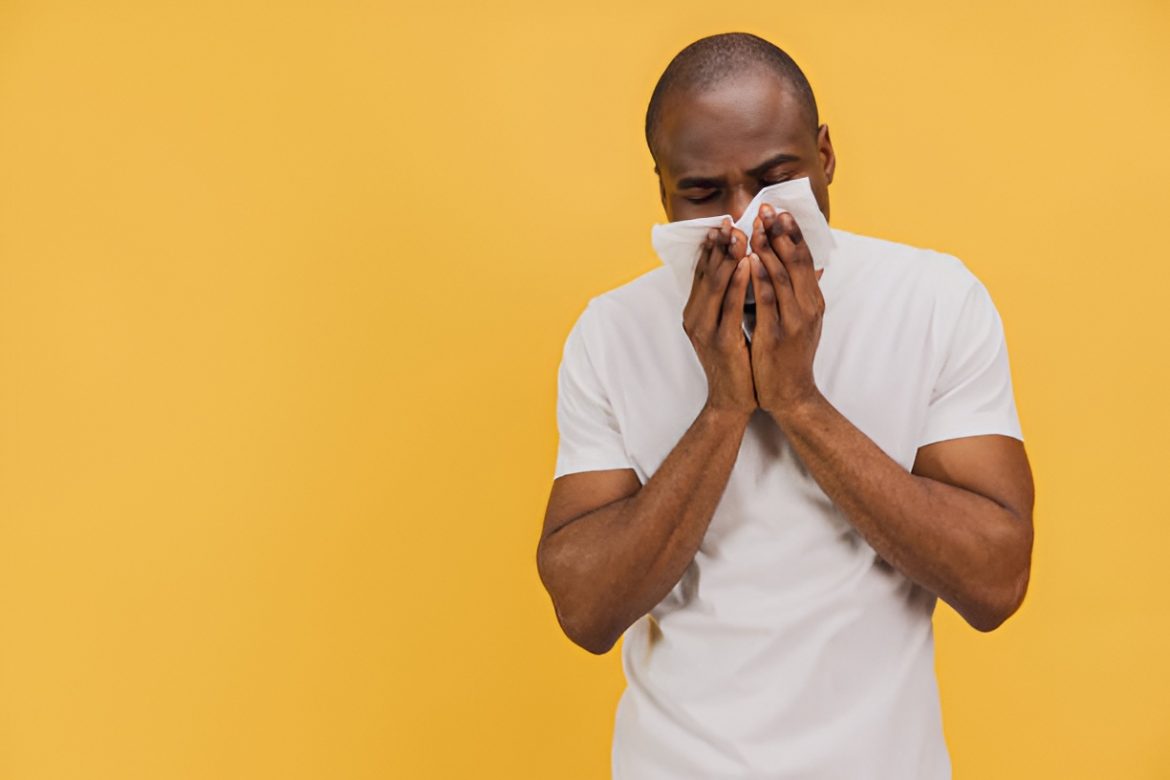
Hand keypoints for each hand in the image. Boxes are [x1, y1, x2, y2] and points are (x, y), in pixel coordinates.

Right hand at [682, 217, 755, 418]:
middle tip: (730, 219)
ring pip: (716, 284)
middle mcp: (695, 316)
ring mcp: (705, 328)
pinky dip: (738, 283)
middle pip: (707, 272)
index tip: (724, 222)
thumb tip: (744, 267)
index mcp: (696, 310)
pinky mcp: (720, 340)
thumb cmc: (736, 362)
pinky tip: (747, 264)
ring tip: (739, 233)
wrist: (732, 400)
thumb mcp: (729, 325)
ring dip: (728, 256)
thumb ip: (732, 298)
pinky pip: (729, 306)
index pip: (703, 270)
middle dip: (719, 244)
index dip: (713, 245)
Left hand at [747, 204, 825, 420]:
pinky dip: (758, 281)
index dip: (792, 232)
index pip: (805, 258)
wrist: (790, 394)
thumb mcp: (804, 321)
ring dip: (767, 250)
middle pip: (795, 262)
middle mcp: (808, 307)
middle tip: (765, 209)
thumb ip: (805, 293)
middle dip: (780, 233)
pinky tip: (749, 263)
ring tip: (755, 228)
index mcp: (814, 301)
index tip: (779, 210)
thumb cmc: (792, 355)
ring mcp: (793, 322)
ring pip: (781, 278)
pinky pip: (767, 303)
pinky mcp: (776, 336)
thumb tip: (814, 266)